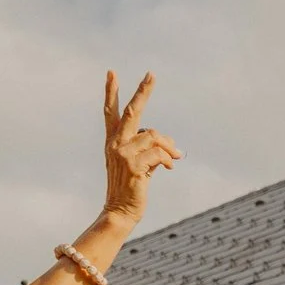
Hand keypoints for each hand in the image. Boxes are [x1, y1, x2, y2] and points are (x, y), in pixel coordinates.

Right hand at [99, 71, 179, 226]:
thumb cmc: (131, 187)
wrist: (121, 211)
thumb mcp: (138, 163)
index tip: (112, 73)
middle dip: (143, 92)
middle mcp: (115, 144)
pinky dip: (168, 159)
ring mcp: (123, 154)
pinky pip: (159, 154)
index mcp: (113, 141)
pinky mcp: (134, 167)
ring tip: (174, 158)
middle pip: (132, 112)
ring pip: (154, 137)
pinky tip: (169, 168)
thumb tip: (171, 145)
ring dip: (169, 147)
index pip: (111, 113)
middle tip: (151, 75)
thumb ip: (149, 149)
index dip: (111, 93)